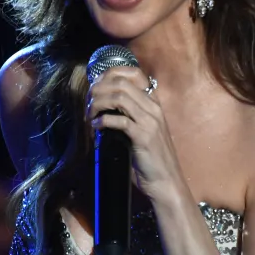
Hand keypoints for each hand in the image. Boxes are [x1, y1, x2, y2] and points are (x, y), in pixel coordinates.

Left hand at [87, 66, 183, 201]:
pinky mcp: (143, 136)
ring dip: (99, 104)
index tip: (95, 85)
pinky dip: (103, 121)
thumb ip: (130, 115)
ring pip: (119, 97)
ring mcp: (150, 121)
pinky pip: (119, 120)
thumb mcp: (143, 130)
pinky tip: (96, 127)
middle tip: (88, 104)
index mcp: (153, 103)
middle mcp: (153, 108)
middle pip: (121, 83)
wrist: (166, 181)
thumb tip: (103, 108)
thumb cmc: (151, 158)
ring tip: (90, 115)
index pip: (134, 74)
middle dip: (98, 90)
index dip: (110, 74)